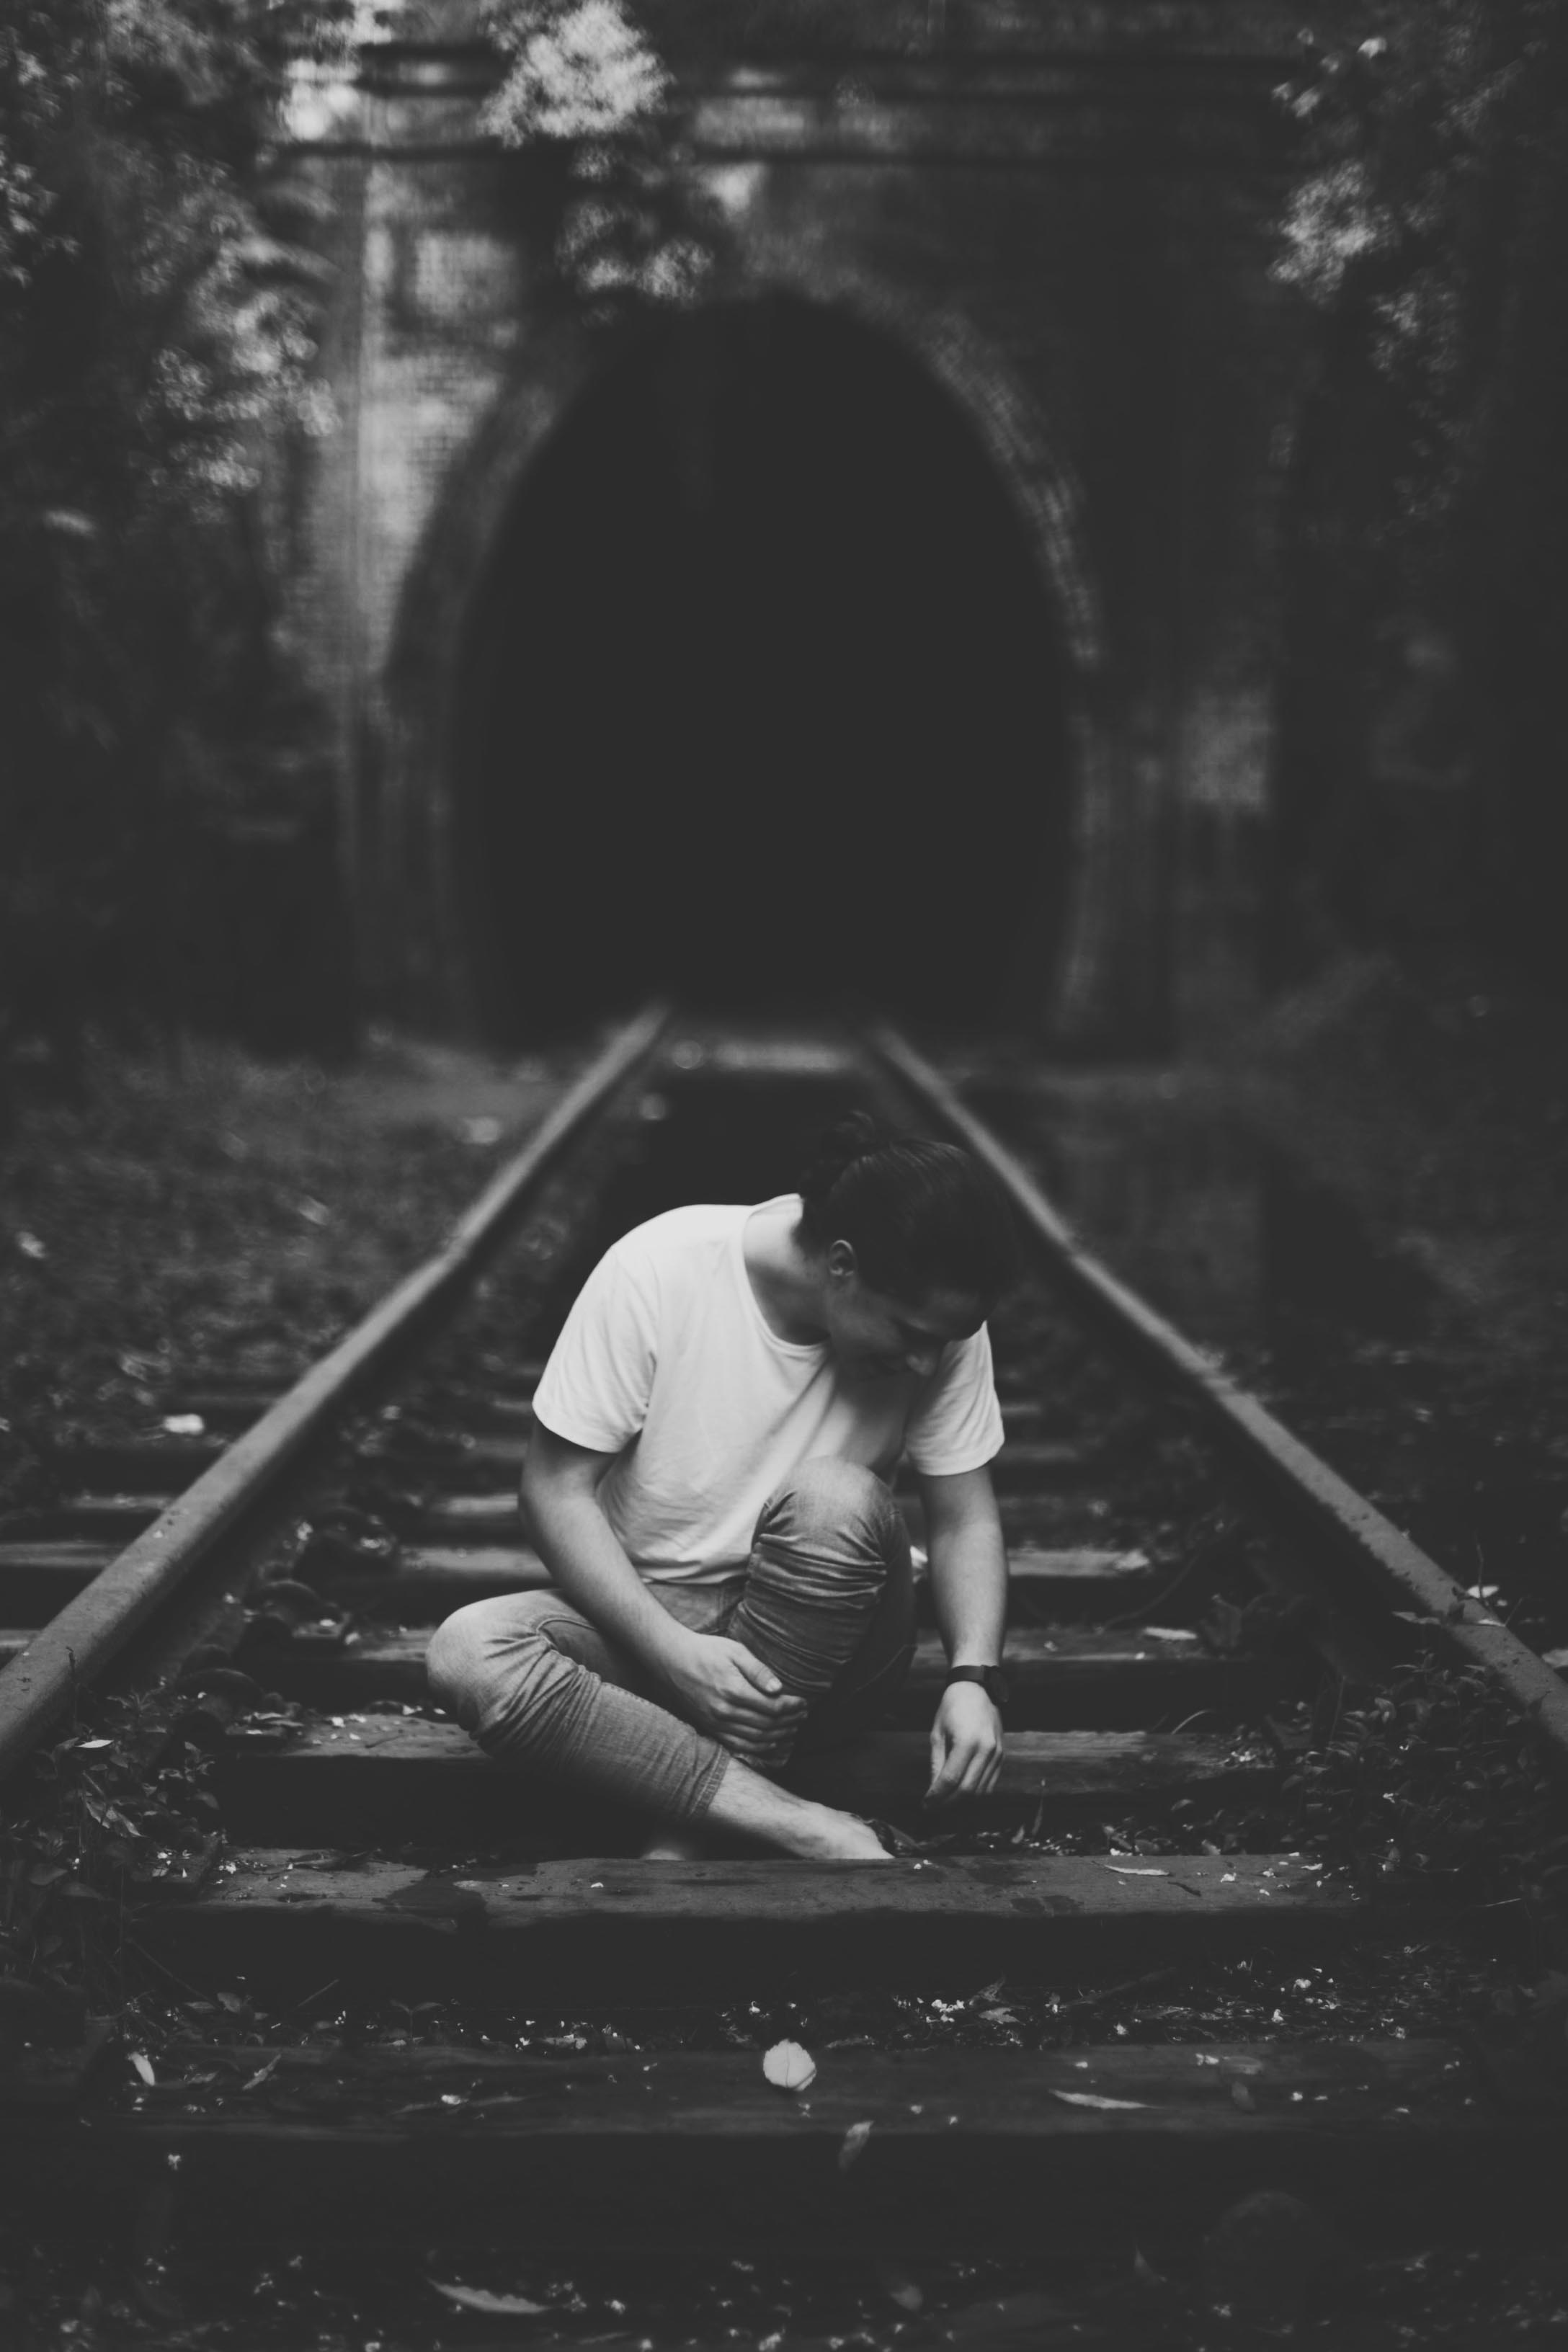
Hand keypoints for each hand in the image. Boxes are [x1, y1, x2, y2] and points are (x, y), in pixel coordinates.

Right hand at [664, 1633, 805, 1769]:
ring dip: (778, 1736)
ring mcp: (716, 1723)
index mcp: (733, 1690)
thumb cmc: (706, 1651)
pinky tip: (770, 1743)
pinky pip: (738, 1746)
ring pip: (755, 1738)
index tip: (804, 1702)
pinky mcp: (710, 1728)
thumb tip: (778, 1688)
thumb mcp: (735, 1650)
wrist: (672, 1659)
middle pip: (767, 1725)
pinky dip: (758, 1748)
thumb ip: (758, 1670)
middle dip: (790, 1722)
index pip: (773, 1707)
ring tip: (793, 1729)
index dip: (792, 1707)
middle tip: (803, 1716)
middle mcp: (724, 1711)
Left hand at [926, 1680, 1003, 1806]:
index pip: (951, 1779)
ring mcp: (997, 1754)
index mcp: (967, 1742)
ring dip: (962, 1802)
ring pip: (981, 1792)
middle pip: (967, 1791)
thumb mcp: (937, 1734)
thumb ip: (936, 1764)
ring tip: (944, 1802)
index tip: (924, 1805)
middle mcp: (986, 1750)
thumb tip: (932, 1792)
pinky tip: (960, 1792)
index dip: (936, 1796)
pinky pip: (990, 1784)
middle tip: (933, 1808)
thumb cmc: (953, 1708)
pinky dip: (975, 1793)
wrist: (977, 1688)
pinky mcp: (1002, 1756)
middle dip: (947, 1804)